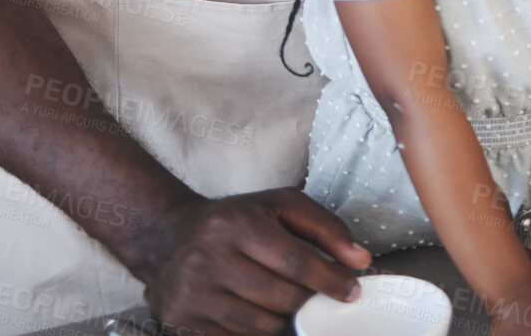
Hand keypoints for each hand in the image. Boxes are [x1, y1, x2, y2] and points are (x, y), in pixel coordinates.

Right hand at [141, 188, 371, 334]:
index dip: (329, 281)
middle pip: (281, 297)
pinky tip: (265, 317)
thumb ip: (325, 227)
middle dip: (309, 302)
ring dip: (285, 320)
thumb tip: (360, 260)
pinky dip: (260, 332)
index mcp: (235, 225)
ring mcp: (193, 295)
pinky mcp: (183, 323)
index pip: (295, 261)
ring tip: (290, 305)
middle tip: (322, 301)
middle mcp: (209, 259)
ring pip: (261, 325)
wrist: (171, 239)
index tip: (352, 291)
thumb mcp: (280, 206)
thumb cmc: (236, 221)